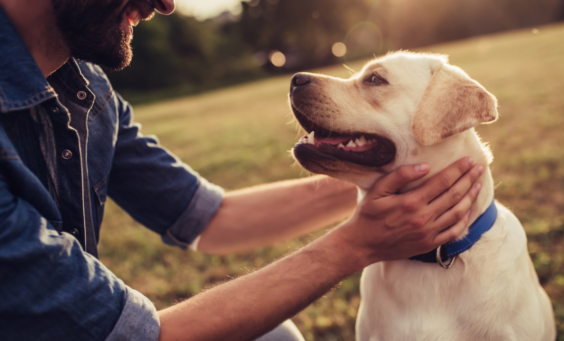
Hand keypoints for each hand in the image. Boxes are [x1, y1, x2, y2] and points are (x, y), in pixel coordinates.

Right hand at [335, 157, 483, 265]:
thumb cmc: (368, 214)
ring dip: (470, 197)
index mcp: (411, 202)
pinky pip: (453, 232)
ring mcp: (428, 233)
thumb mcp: (378, 190)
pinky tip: (468, 209)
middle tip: (479, 168)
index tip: (469, 160)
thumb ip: (400, 176)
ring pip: (458, 212)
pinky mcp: (429, 244)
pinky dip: (465, 220)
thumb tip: (425, 166)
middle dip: (469, 179)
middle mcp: (423, 218)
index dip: (458, 170)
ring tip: (478, 185)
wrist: (363, 244)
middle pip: (454, 195)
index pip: (442, 182)